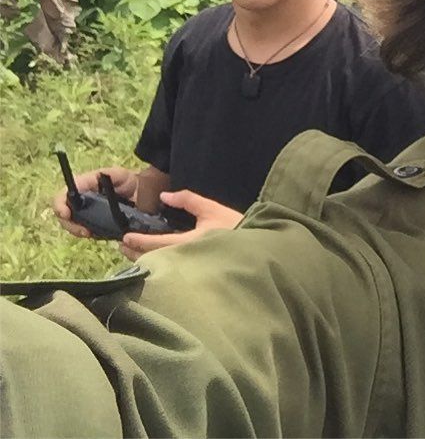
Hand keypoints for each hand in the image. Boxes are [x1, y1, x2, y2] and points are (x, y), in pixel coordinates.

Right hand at [53, 166, 138, 239]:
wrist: (143, 193)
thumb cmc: (128, 180)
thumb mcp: (117, 174)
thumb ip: (104, 175)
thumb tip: (87, 181)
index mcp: (82, 187)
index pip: (62, 196)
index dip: (59, 205)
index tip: (66, 214)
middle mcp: (80, 201)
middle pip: (64, 215)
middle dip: (70, 224)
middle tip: (83, 231)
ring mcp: (86, 214)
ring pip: (73, 226)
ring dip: (78, 231)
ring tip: (90, 234)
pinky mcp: (94, 225)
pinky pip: (86, 232)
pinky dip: (90, 235)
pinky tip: (96, 235)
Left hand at [119, 191, 243, 260]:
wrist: (255, 250)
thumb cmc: (235, 227)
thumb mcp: (212, 209)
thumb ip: (188, 200)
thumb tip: (164, 197)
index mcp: (191, 242)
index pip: (157, 244)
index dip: (138, 241)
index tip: (124, 237)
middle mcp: (187, 259)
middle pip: (153, 259)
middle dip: (135, 252)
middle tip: (122, 245)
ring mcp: (189, 270)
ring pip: (159, 267)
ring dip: (143, 259)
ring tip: (133, 252)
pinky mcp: (193, 274)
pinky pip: (168, 270)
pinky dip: (156, 263)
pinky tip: (151, 260)